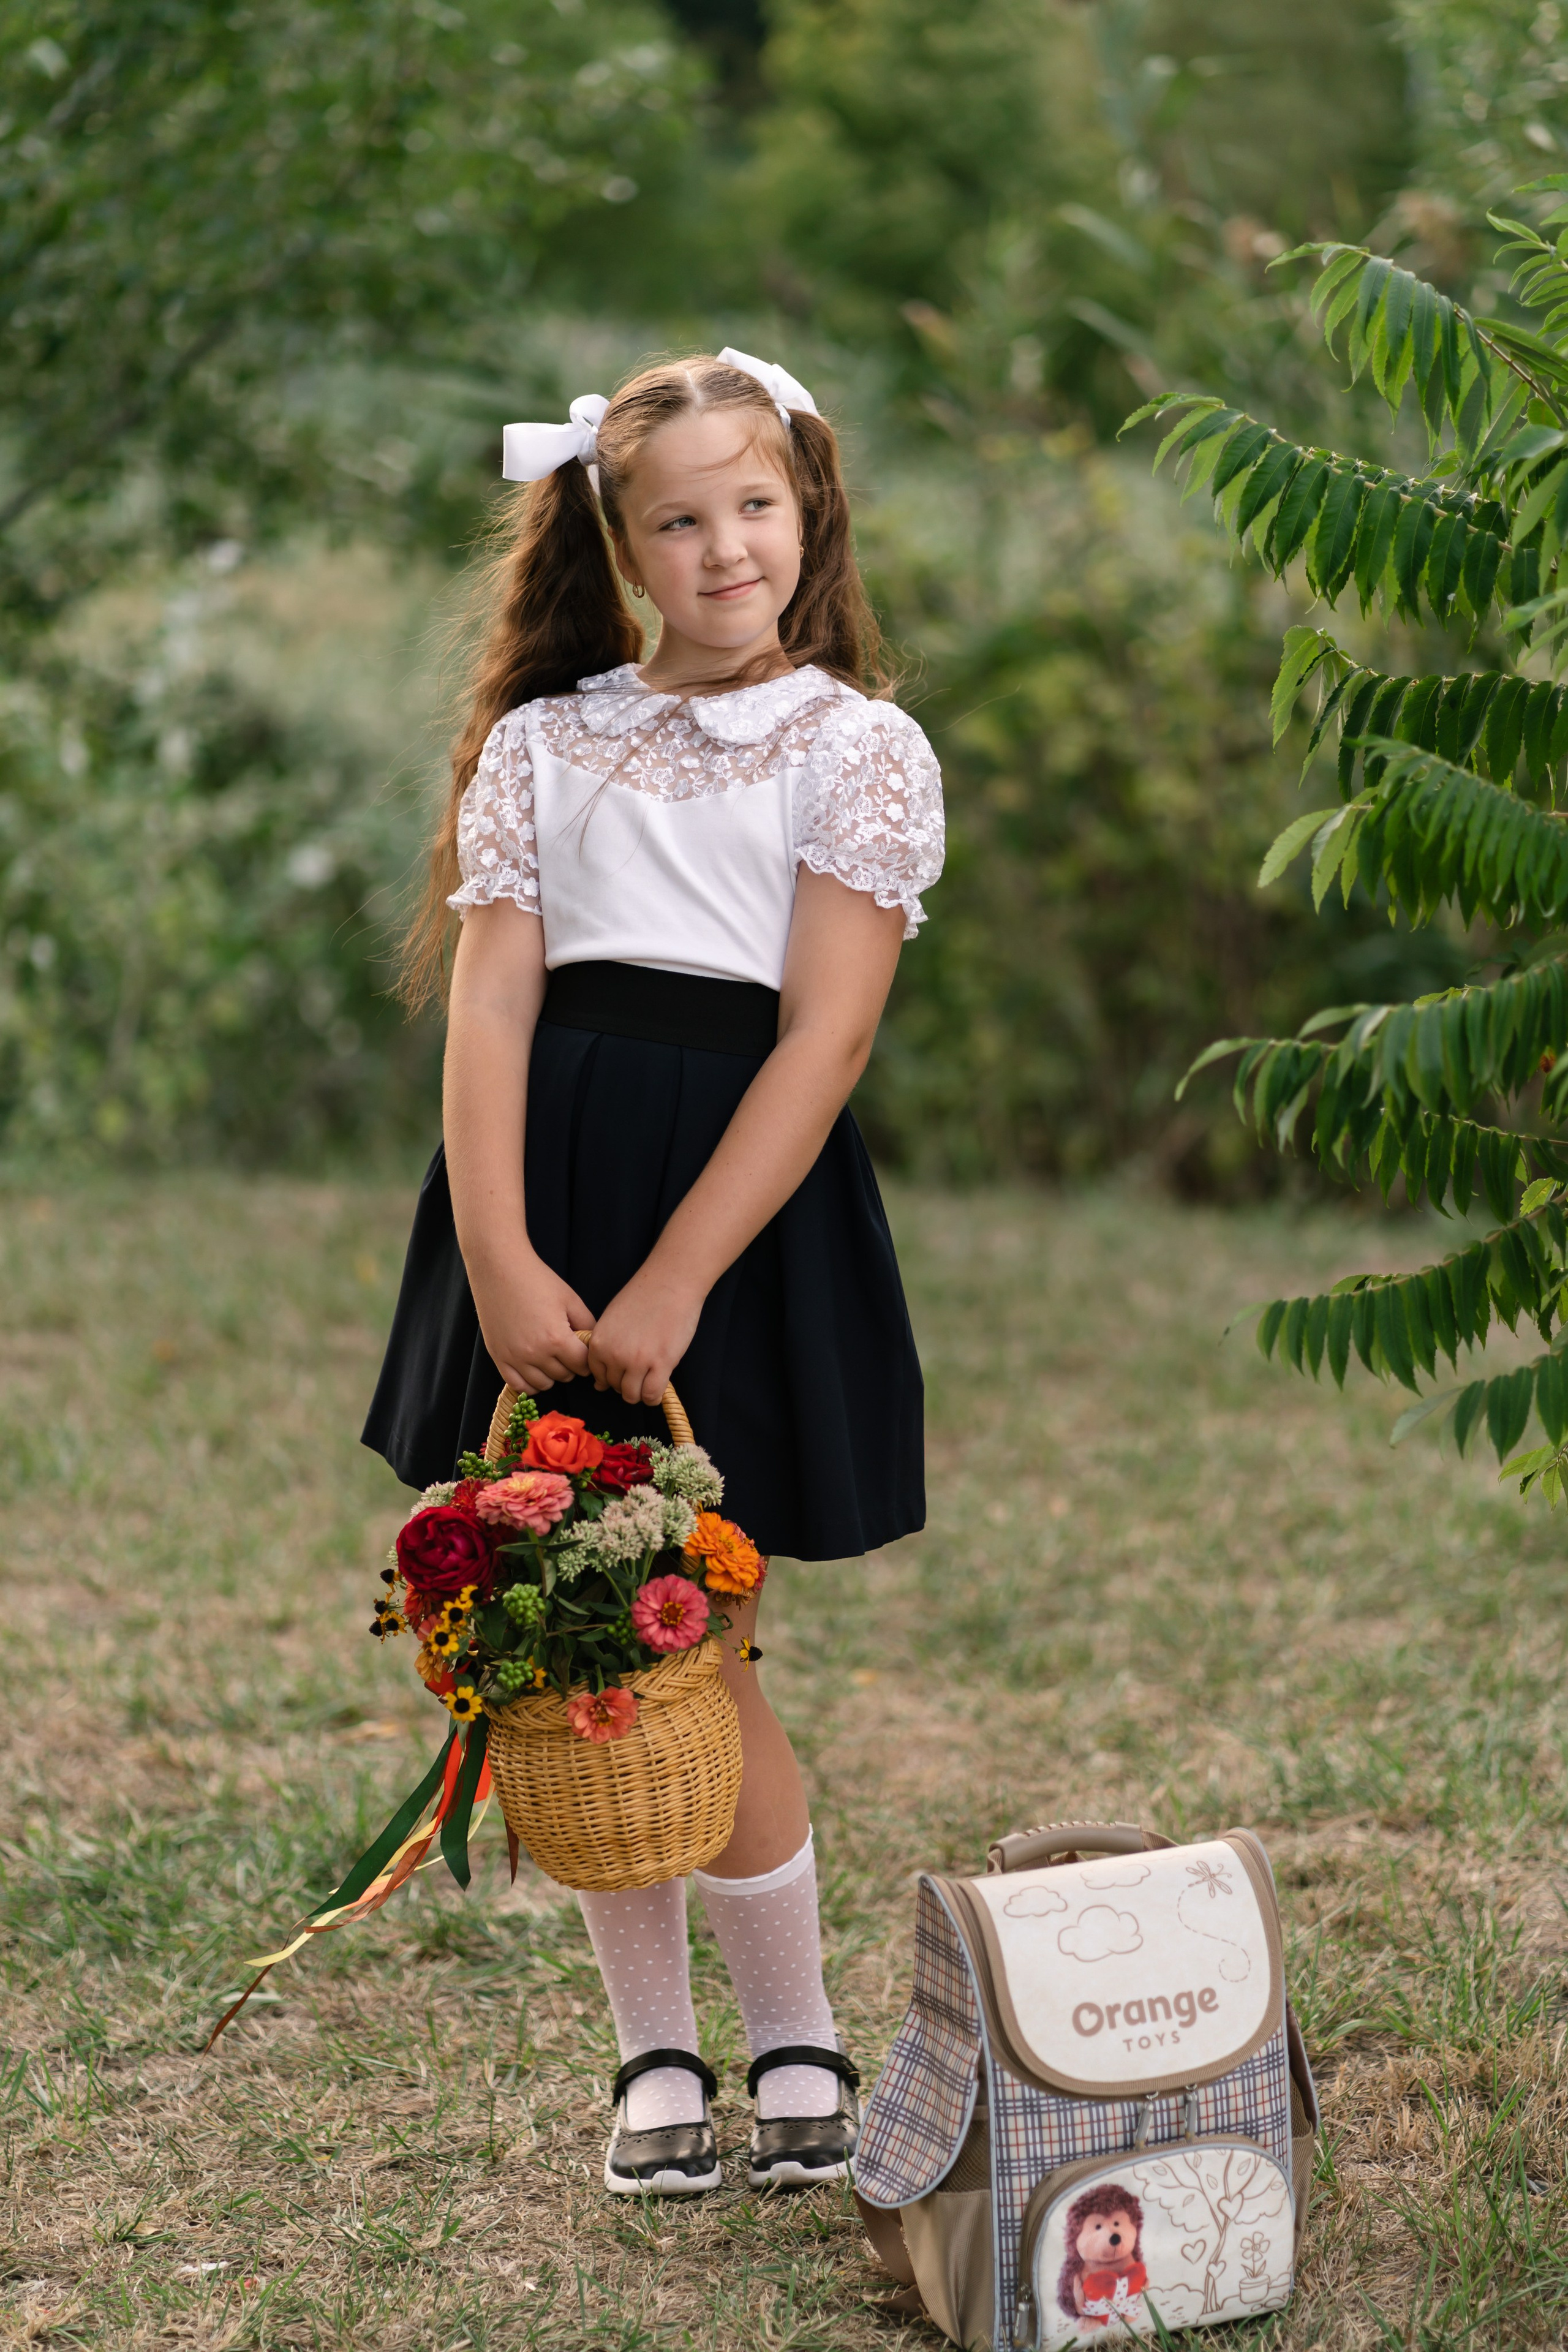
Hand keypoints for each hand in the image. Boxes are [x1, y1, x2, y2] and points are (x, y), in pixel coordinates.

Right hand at [470, 1251, 593, 1395]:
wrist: (499, 1269)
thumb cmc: (537, 1280)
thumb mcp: (570, 1299)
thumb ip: (587, 1324)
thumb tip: (594, 1344)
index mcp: (557, 1338)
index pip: (582, 1365)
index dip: (587, 1359)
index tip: (584, 1351)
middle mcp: (536, 1353)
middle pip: (565, 1376)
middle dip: (571, 1365)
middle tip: (568, 1351)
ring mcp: (515, 1357)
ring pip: (544, 1384)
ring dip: (552, 1375)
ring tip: (552, 1358)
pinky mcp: (498, 1357)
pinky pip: (518, 1386)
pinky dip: (530, 1384)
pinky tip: (535, 1370)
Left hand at [586, 1270, 704, 1405]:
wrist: (670, 1283)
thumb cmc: (643, 1298)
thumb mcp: (611, 1321)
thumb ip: (604, 1348)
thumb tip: (600, 1384)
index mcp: (599, 1342)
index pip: (598, 1376)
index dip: (613, 1376)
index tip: (625, 1370)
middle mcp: (613, 1354)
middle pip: (615, 1387)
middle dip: (627, 1383)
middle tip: (642, 1370)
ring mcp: (637, 1361)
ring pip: (632, 1395)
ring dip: (640, 1392)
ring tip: (650, 1378)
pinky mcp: (661, 1364)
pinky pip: (651, 1395)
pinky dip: (654, 1396)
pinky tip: (659, 1385)